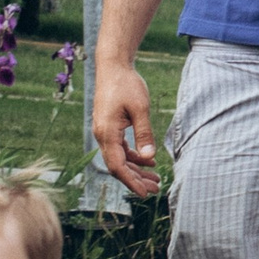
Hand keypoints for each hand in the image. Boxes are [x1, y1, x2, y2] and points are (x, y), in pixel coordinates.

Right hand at [91, 59, 160, 197]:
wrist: (112, 66)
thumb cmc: (126, 84)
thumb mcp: (140, 108)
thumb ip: (144, 133)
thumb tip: (149, 156)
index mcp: (107, 133)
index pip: (117, 166)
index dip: (131, 182)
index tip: (145, 193)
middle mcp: (102, 135)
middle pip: (118, 166)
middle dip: (136, 179)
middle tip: (156, 188)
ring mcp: (104, 132)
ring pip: (119, 158)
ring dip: (136, 169)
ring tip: (155, 178)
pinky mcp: (109, 127)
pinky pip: (119, 148)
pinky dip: (133, 156)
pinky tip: (148, 159)